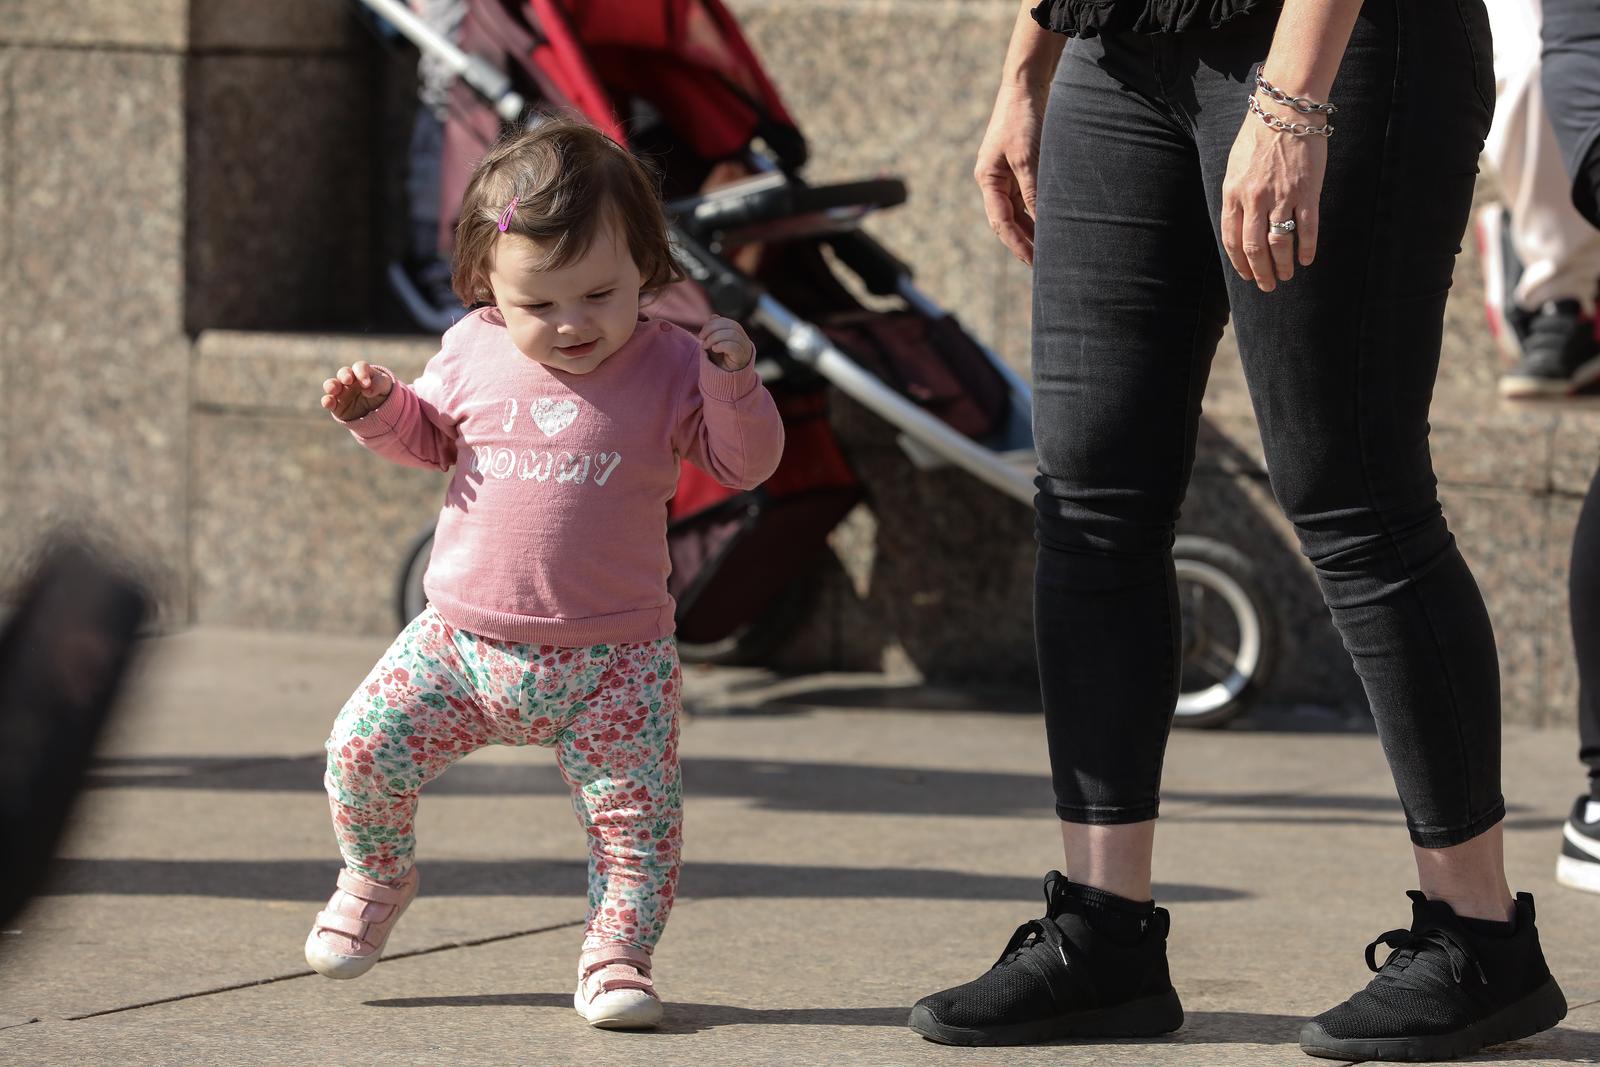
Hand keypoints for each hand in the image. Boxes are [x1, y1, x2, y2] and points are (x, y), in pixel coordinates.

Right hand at [321, 362, 392, 420]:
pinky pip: (328, 401)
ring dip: (331, 385)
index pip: (360, 367)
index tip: (367, 383)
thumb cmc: (382, 392)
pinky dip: (327, 401)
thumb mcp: (386, 386)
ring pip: (332, 385)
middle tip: (348, 380)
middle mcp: (349, 380)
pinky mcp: (336, 405)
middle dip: (344, 375)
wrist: (378, 410)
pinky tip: (328, 402)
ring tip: (333, 389)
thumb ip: (379, 384)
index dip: (362, 373)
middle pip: (343, 373)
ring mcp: (341, 392)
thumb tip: (367, 390)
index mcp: (362, 372)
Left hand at [699, 316, 754, 371]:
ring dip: (715, 338)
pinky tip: (714, 349)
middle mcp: (744, 339)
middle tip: (701, 338)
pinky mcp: (743, 357)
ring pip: (732, 334)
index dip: (713, 324)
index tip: (701, 334)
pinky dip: (722, 345)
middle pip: (731, 325)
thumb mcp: (714, 343)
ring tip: (706, 346)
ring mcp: (745, 347)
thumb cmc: (721, 361)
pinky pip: (734, 346)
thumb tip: (713, 316)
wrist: (727, 380)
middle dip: (712, 329)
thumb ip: (714, 330)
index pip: (727, 322)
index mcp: (737, 334)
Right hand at [975, 81, 1047, 265]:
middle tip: (1045, 265)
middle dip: (1025, 242)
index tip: (1035, 262)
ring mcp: (1008, 174)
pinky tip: (1054, 221)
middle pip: (1008, 221)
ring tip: (1052, 248)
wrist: (1025, 85)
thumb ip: (1033, 191)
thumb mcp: (1028, 158)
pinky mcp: (1022, 166)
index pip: (1001, 222)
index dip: (1018, 244)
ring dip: (1034, 228)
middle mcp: (995, 180)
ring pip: (1020, 210)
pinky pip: (1029, 196)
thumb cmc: (1022, 119)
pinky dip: (1040, 211)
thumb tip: (1043, 222)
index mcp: (988, 179)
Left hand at [1221, 104, 1326, 291]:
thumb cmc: (1258, 137)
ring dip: (1282, 265)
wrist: (1286, 111)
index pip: (1232, 240)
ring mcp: (1282, 196)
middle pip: (1255, 247)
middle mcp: (1255, 199)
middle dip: (1260, 272)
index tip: (1246, 275)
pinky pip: (1307, 227)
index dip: (1240, 262)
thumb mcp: (1234, 168)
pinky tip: (1307, 259)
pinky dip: (1307, 247)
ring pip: (1280, 242)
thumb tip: (1238, 226)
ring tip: (1286, 276)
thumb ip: (1235, 197)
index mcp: (1233, 194)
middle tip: (1267, 285)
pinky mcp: (1307, 191)